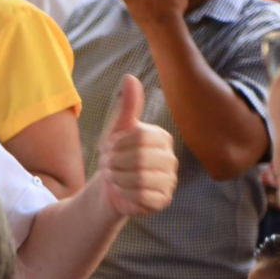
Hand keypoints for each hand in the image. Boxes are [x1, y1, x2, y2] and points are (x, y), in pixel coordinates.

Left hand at [97, 75, 177, 216]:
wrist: (111, 186)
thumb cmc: (117, 155)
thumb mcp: (118, 129)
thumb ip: (127, 106)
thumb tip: (130, 77)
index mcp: (163, 138)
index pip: (140, 136)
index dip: (117, 144)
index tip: (109, 148)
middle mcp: (171, 159)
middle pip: (139, 158)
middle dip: (115, 162)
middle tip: (108, 165)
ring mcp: (169, 181)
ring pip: (140, 179)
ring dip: (117, 178)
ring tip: (113, 176)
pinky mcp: (163, 200)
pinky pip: (142, 196)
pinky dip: (124, 193)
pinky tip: (121, 190)